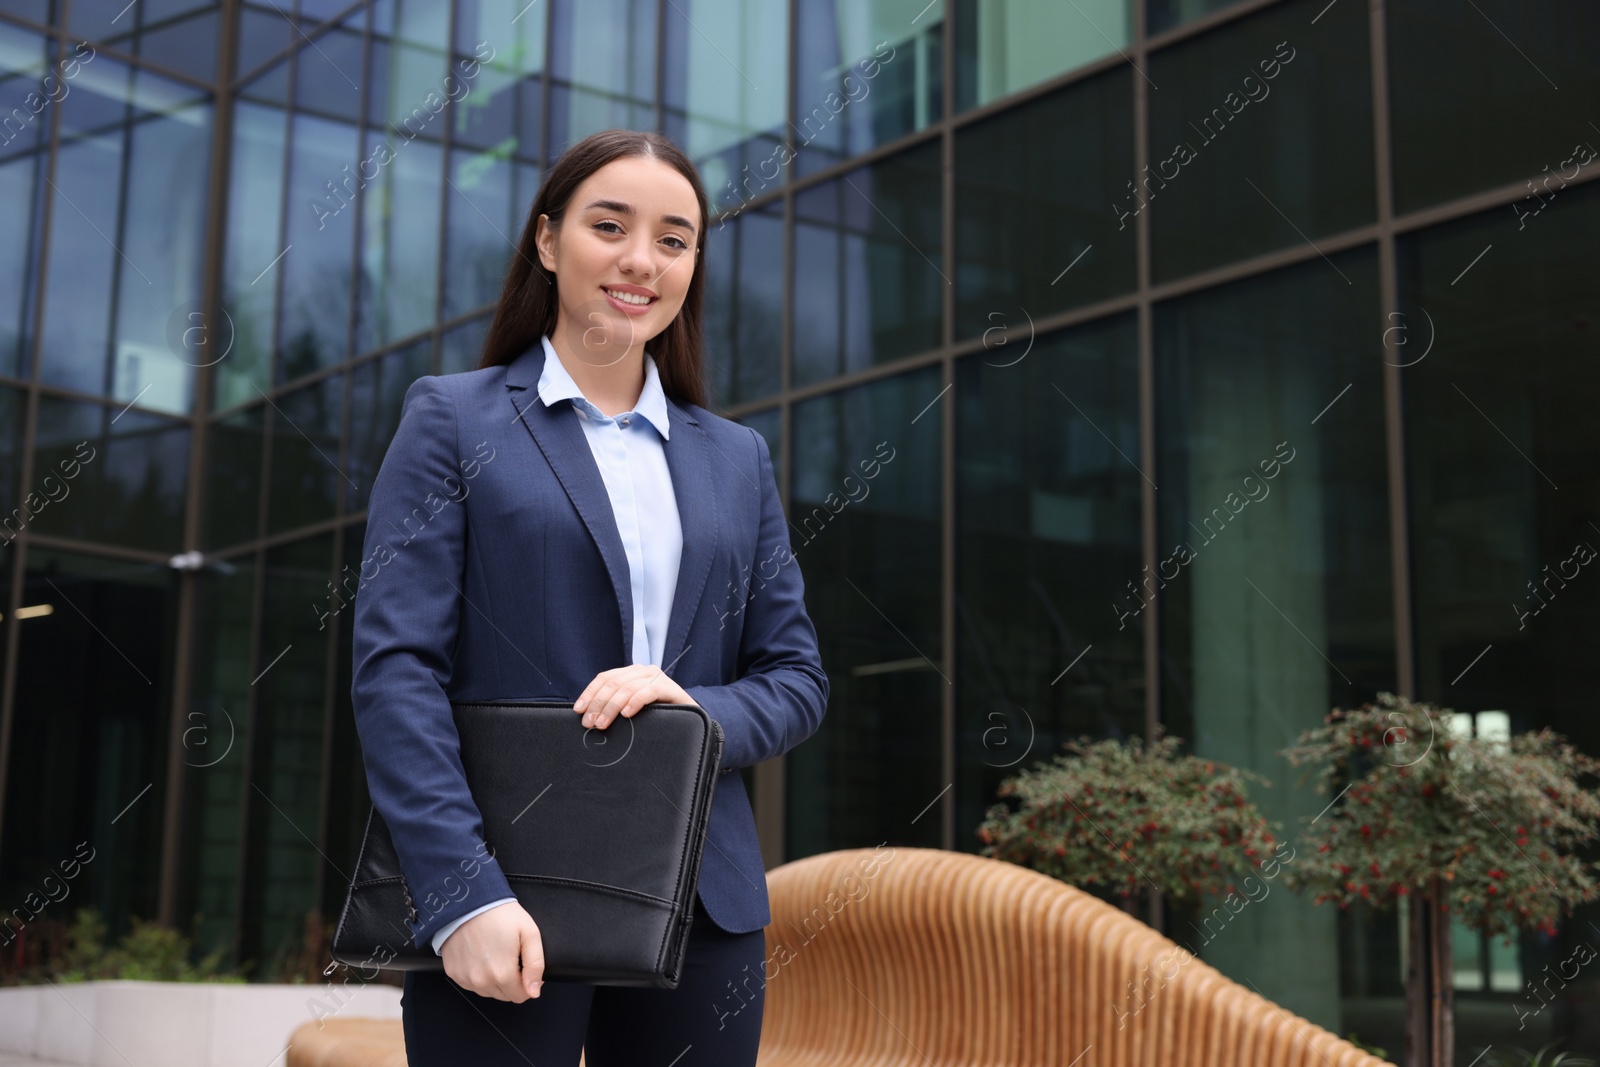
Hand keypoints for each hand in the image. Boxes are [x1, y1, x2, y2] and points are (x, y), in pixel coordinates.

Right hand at [440, 901, 544, 1001]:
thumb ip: (535, 966)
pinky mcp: (453, 972)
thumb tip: (534, 992)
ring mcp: (465, 978)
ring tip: (495, 953)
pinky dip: (478, 975)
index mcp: (502, 974)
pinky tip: (480, 955)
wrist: (468, 901)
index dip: (527, 982)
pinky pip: (470, 983)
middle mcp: (481, 981)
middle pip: (504, 995)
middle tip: (510, 956)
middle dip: (511, 981)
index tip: (525, 966)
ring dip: (494, 980)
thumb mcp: (529, 934)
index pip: (521, 997)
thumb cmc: (500, 915)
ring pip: (487, 991)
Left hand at [574, 665, 692, 728]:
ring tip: (603, 723)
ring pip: (626, 687)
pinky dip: (634, 702)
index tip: (578, 710)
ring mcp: (656, 677)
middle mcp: (643, 671)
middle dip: (598, 703)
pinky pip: (647, 691)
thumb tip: (589, 716)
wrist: (690, 718)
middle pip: (613, 683)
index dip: (589, 693)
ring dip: (611, 707)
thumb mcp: (633, 708)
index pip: (604, 678)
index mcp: (631, 673)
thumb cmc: (658, 715)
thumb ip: (616, 705)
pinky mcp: (668, 687)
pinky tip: (626, 714)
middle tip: (590, 723)